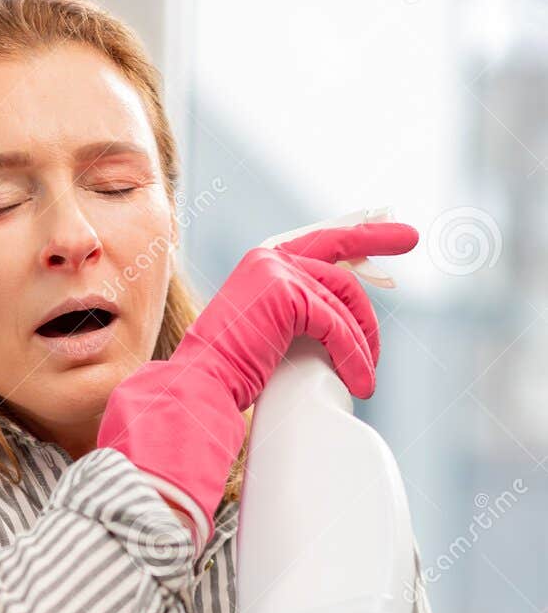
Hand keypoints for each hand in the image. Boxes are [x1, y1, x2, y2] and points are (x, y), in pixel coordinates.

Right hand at [96, 219, 418, 548]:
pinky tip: (359, 381)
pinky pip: (337, 324)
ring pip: (345, 300)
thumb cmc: (230, 375)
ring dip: (363, 342)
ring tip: (368, 379)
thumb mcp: (272, 334)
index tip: (388, 225)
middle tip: (413, 237)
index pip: (321, 239)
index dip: (357, 229)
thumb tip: (342, 323)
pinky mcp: (288, 296)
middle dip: (379, 235)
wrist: (201, 387)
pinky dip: (353, 355)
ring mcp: (277, 272)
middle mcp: (269, 259)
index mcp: (263, 264)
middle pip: (341, 247)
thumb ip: (301, 317)